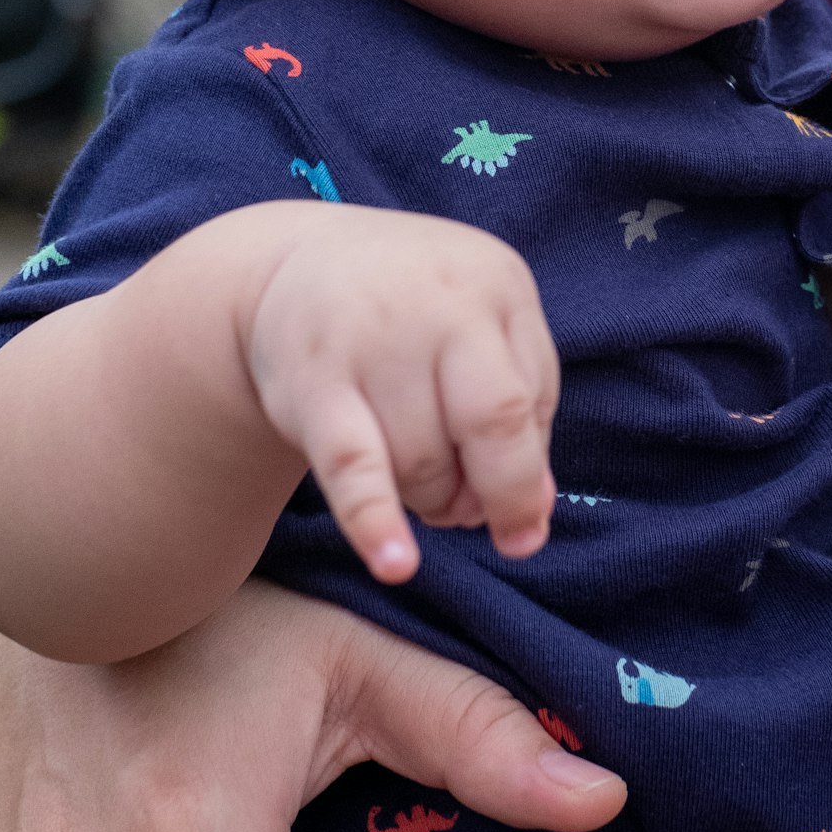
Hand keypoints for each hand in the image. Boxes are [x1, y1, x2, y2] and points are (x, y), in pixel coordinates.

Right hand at [248, 208, 558, 575]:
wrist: (298, 267)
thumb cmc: (416, 313)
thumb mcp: (483, 331)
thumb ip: (522, 411)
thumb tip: (534, 516)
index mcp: (496, 283)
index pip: (530, 400)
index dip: (526, 473)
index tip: (521, 523)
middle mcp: (441, 301)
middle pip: (490, 424)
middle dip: (495, 493)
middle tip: (470, 519)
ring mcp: (374, 339)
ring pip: (423, 459)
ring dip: (429, 499)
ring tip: (420, 489)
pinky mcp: (313, 382)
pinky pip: (352, 466)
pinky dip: (376, 521)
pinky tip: (396, 564)